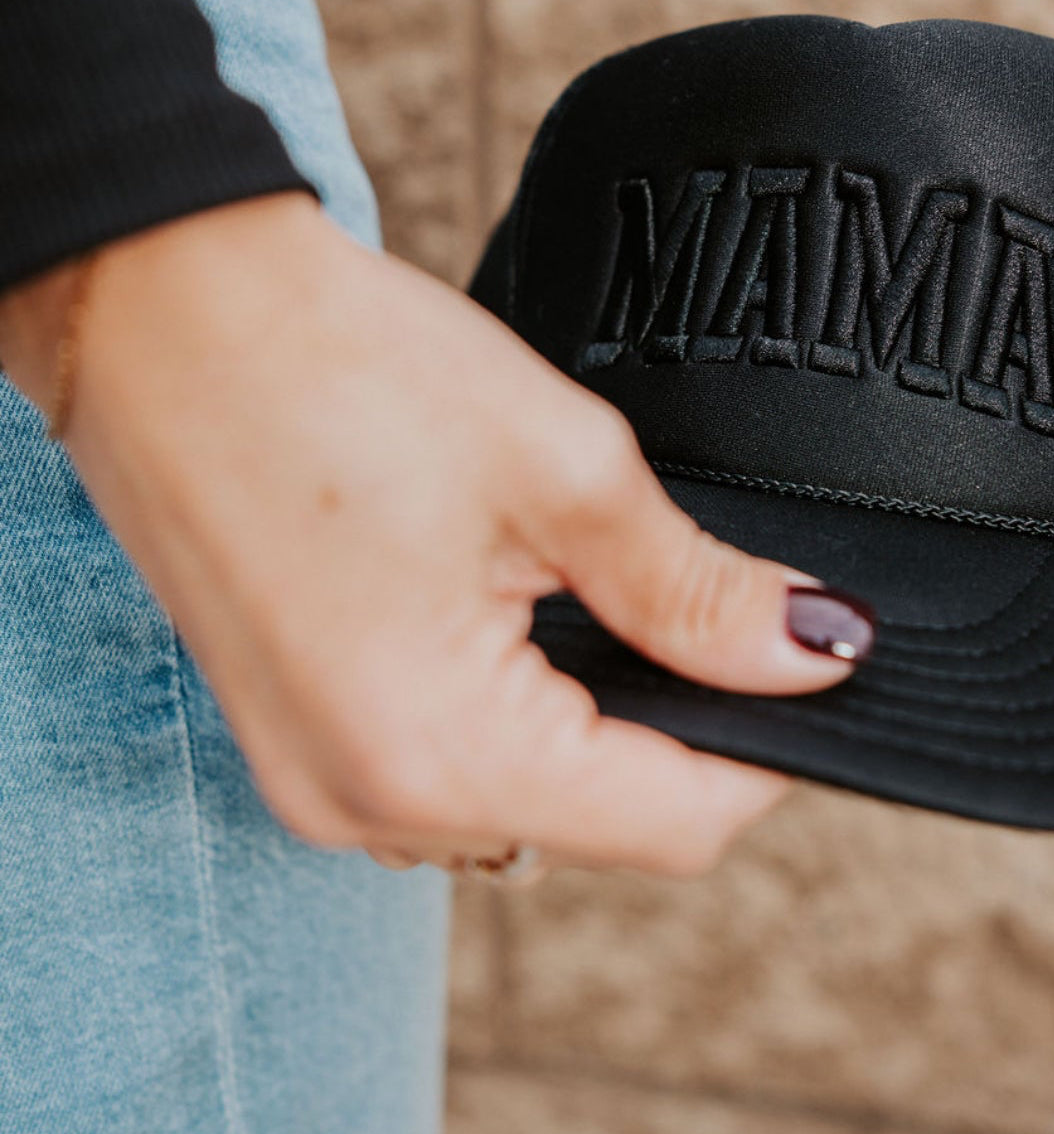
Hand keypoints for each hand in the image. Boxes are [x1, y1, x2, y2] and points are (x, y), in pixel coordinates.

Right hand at [0, 194, 869, 877]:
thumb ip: (696, 591)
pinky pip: (453, 778)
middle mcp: (369, 804)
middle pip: (605, 825)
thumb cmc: (332, 364)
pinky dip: (518, 723)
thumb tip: (811, 649)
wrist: (163, 307)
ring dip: (597, 730)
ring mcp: (322, 785)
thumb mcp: (559, 470)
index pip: (674, 824)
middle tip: (710, 615)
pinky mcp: (302, 744)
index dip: (766, 752)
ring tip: (605, 606)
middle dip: (682, 735)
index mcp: (438, 753)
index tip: (800, 666)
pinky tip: (523, 630)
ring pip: (531, 807)